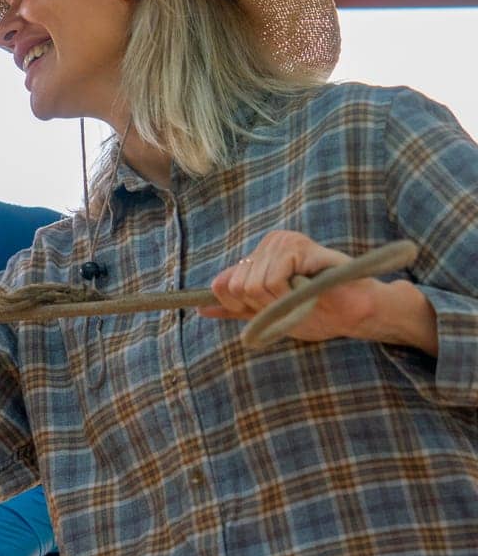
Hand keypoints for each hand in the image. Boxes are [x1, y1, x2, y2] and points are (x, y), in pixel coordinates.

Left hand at [201, 230, 395, 343]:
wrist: (357, 313)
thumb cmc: (318, 312)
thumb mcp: (269, 313)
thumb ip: (236, 308)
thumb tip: (200, 308)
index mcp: (259, 255)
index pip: (221, 284)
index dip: (242, 306)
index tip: (271, 308)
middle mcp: (269, 243)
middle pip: (236, 287)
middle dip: (263, 306)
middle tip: (292, 303)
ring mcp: (284, 241)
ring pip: (252, 286)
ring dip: (279, 303)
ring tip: (303, 297)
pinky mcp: (298, 246)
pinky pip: (272, 281)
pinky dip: (288, 296)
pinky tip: (308, 291)